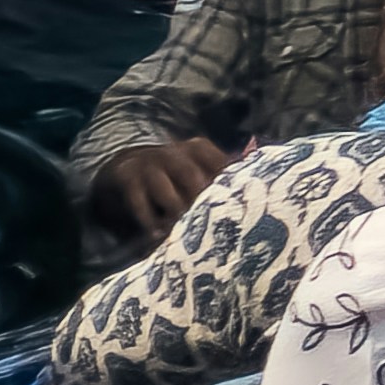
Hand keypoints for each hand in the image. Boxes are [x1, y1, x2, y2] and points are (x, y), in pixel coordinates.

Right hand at [89, 132, 228, 243]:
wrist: (127, 166)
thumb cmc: (175, 175)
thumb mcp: (198, 168)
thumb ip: (224, 177)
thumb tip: (256, 187)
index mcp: (198, 148)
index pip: (219, 163)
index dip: (228, 185)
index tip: (238, 207)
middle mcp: (174, 152)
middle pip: (192, 177)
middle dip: (200, 202)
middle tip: (210, 224)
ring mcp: (149, 164)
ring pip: (166, 190)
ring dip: (175, 213)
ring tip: (184, 232)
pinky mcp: (128, 178)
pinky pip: (139, 202)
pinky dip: (149, 221)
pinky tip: (157, 235)